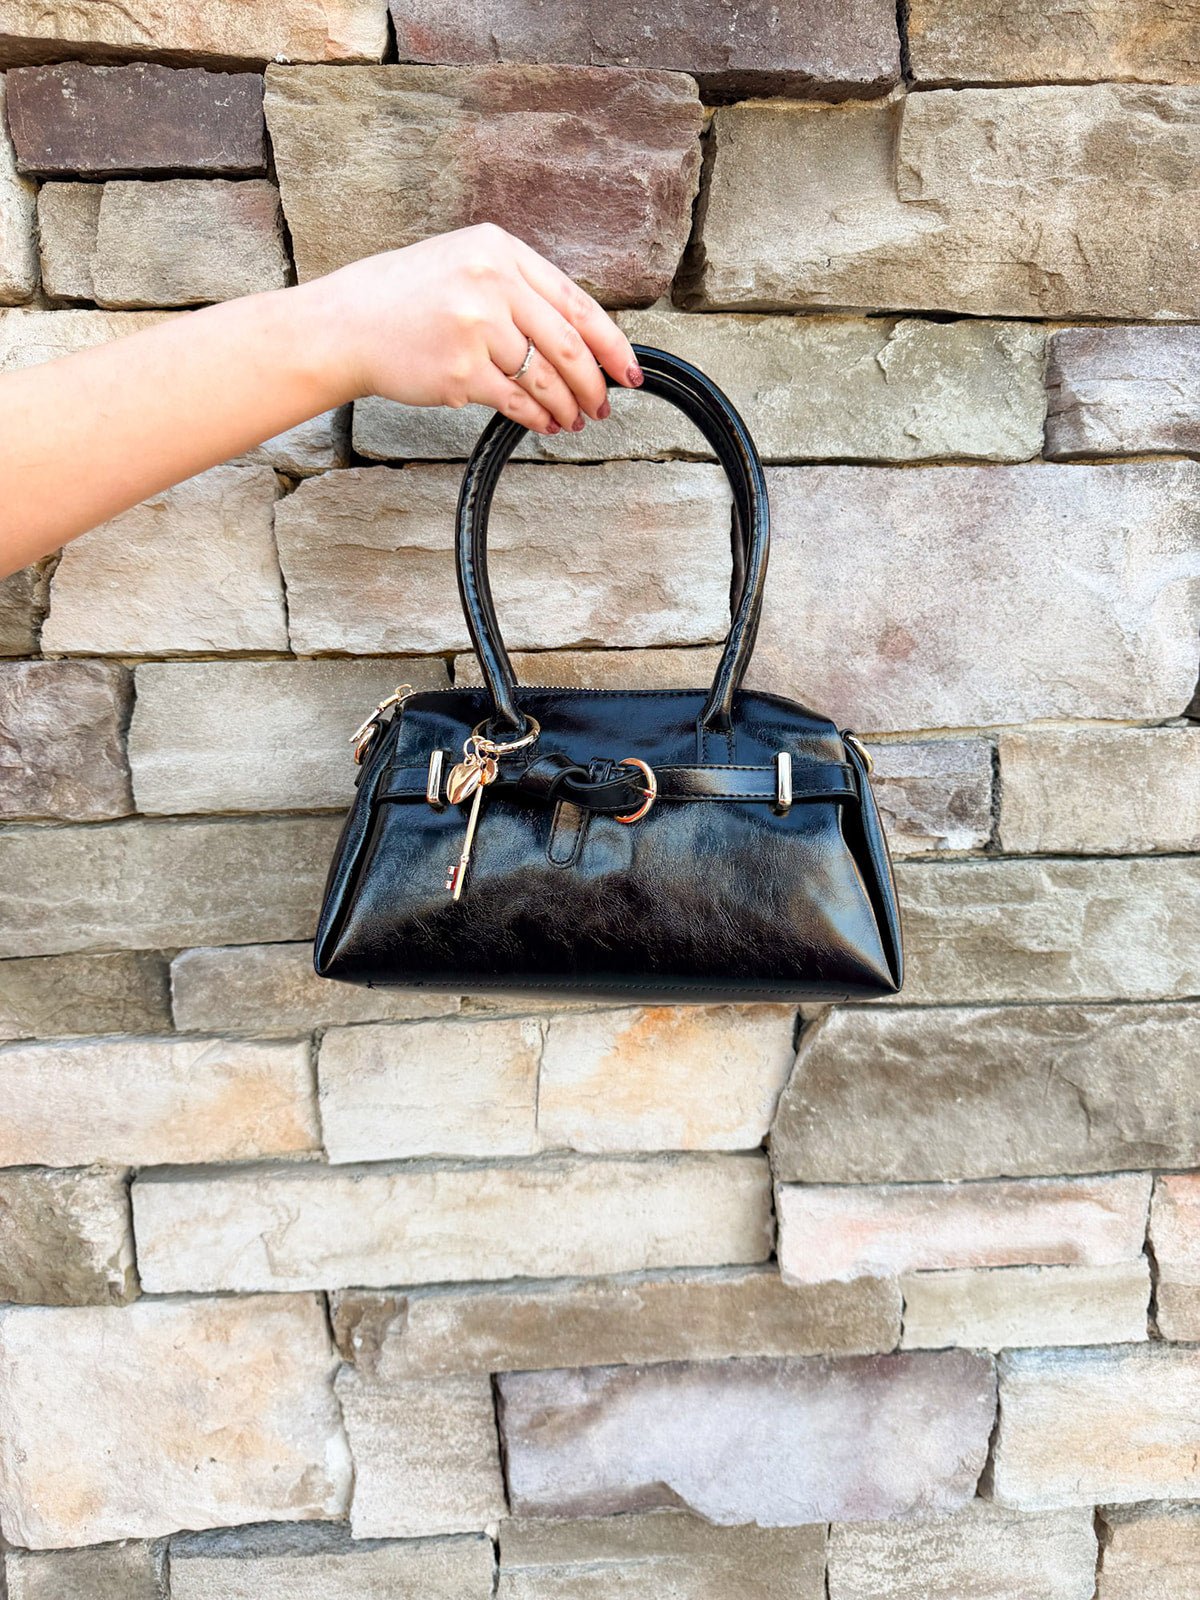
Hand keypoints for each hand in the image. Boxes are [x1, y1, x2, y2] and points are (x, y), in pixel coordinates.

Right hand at [303, 222, 644, 433]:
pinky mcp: (460, 372)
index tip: (629, 369)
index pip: (575, 301)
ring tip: (575, 419)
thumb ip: (516, 288)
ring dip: (567, 405)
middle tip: (603, 404)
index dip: (610, 342)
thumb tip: (575, 334)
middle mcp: (490, 283)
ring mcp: (475, 328)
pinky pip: (516, 402)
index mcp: (498, 250)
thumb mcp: (463, 264)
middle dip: (593, 383)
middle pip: (567, 344)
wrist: (346, 325)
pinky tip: (545, 424)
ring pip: (545, 377)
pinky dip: (537, 418)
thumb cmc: (404, 299)